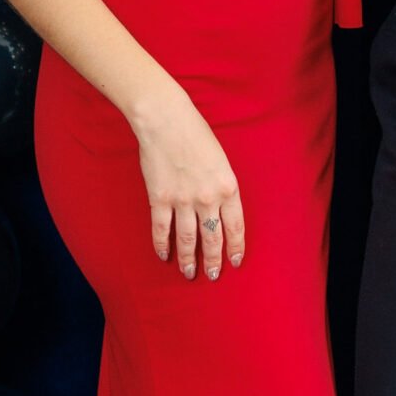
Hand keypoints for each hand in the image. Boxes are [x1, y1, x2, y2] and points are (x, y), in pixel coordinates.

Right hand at [133, 84, 245, 280]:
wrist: (166, 120)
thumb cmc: (195, 134)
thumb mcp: (220, 159)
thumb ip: (221, 185)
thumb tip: (219, 207)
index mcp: (228, 187)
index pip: (235, 226)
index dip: (235, 247)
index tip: (235, 261)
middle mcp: (208, 198)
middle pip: (213, 237)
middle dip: (213, 260)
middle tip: (214, 275)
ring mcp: (183, 200)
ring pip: (188, 239)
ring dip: (189, 259)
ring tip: (189, 273)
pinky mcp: (160, 199)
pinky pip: (162, 229)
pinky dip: (162, 245)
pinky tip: (164, 256)